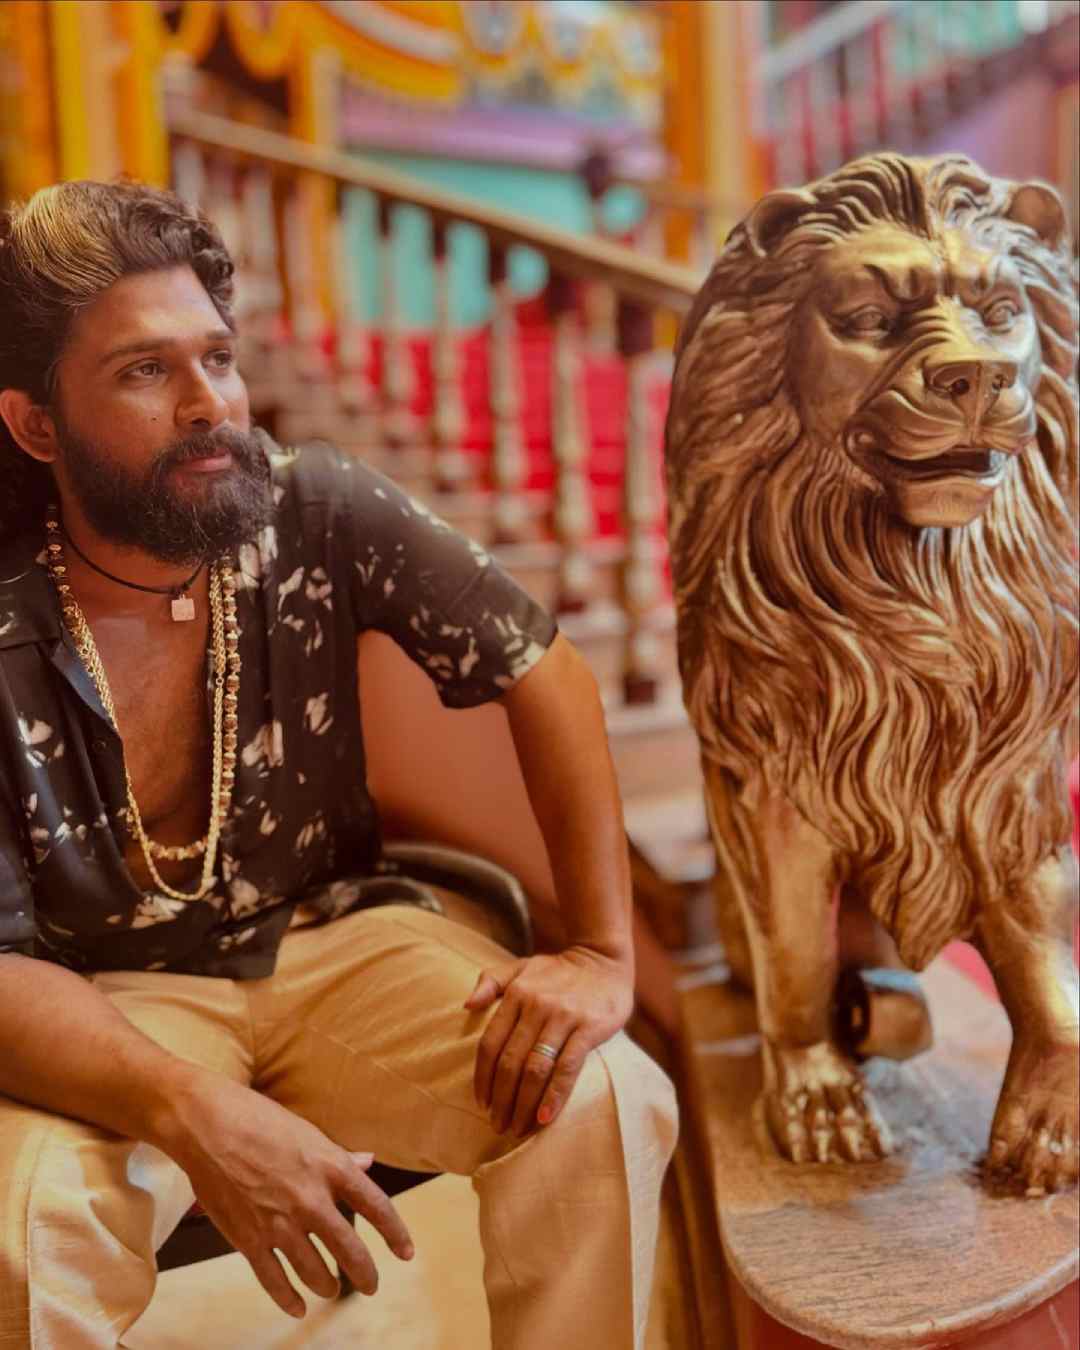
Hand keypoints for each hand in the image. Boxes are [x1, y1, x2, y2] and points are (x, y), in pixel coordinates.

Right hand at [164, 1074, 413, 1318]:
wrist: (208, 1124)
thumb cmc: (260, 1119)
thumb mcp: (309, 1133)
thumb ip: (340, 1156)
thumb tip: (368, 1164)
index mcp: (331, 1167)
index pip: (377, 1207)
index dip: (396, 1234)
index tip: (406, 1253)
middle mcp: (311, 1199)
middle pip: (350, 1250)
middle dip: (365, 1274)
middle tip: (371, 1285)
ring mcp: (279, 1223)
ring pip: (315, 1272)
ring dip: (327, 1286)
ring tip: (332, 1289)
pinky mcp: (248, 1239)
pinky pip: (274, 1282)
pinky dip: (288, 1299)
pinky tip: (298, 1307)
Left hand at [464, 946, 632, 1136]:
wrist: (603, 958)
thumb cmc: (558, 970)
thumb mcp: (521, 967)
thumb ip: (492, 982)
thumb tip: (466, 1005)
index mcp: (516, 994)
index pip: (490, 1044)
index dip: (482, 1078)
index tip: (481, 1103)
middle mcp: (536, 1006)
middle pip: (510, 1062)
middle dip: (501, 1099)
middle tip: (498, 1125)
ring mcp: (563, 1017)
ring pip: (535, 1069)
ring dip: (523, 1104)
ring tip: (517, 1128)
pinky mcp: (589, 1028)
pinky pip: (567, 1068)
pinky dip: (554, 1095)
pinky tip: (544, 1118)